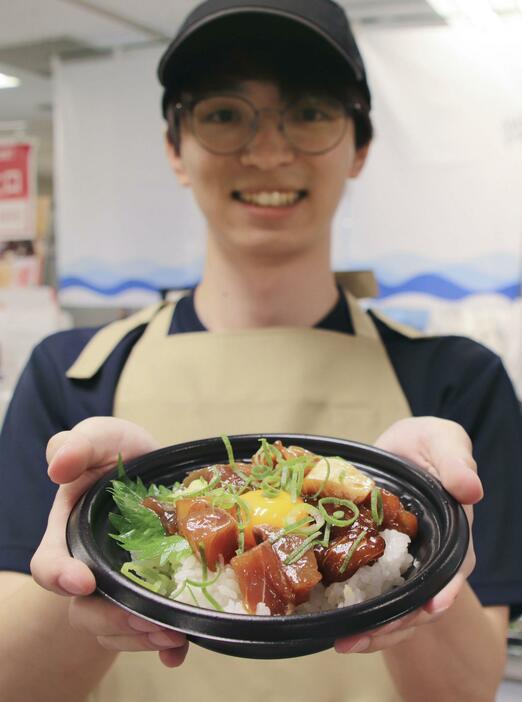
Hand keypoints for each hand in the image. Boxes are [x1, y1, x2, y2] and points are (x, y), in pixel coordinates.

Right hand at [30, 417, 187, 667]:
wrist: (161, 469)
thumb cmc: (123, 452)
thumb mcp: (102, 437)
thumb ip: (78, 443)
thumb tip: (58, 467)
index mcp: (70, 532)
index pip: (49, 565)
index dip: (60, 578)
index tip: (82, 582)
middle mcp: (90, 565)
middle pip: (86, 609)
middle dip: (113, 618)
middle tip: (145, 618)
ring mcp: (121, 582)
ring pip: (117, 626)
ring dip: (141, 635)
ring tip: (171, 634)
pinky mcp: (152, 593)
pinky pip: (150, 631)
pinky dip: (165, 647)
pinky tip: (178, 650)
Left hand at [334, 416, 481, 654]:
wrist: (397, 447)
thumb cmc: (426, 444)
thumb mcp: (443, 440)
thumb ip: (456, 460)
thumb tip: (471, 489)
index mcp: (454, 533)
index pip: (453, 570)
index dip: (443, 592)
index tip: (430, 609)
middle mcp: (431, 557)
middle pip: (420, 602)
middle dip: (395, 624)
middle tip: (360, 638)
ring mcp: (403, 564)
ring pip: (395, 607)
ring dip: (373, 629)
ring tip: (343, 642)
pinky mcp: (376, 562)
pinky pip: (370, 592)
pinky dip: (355, 610)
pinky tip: (332, 623)